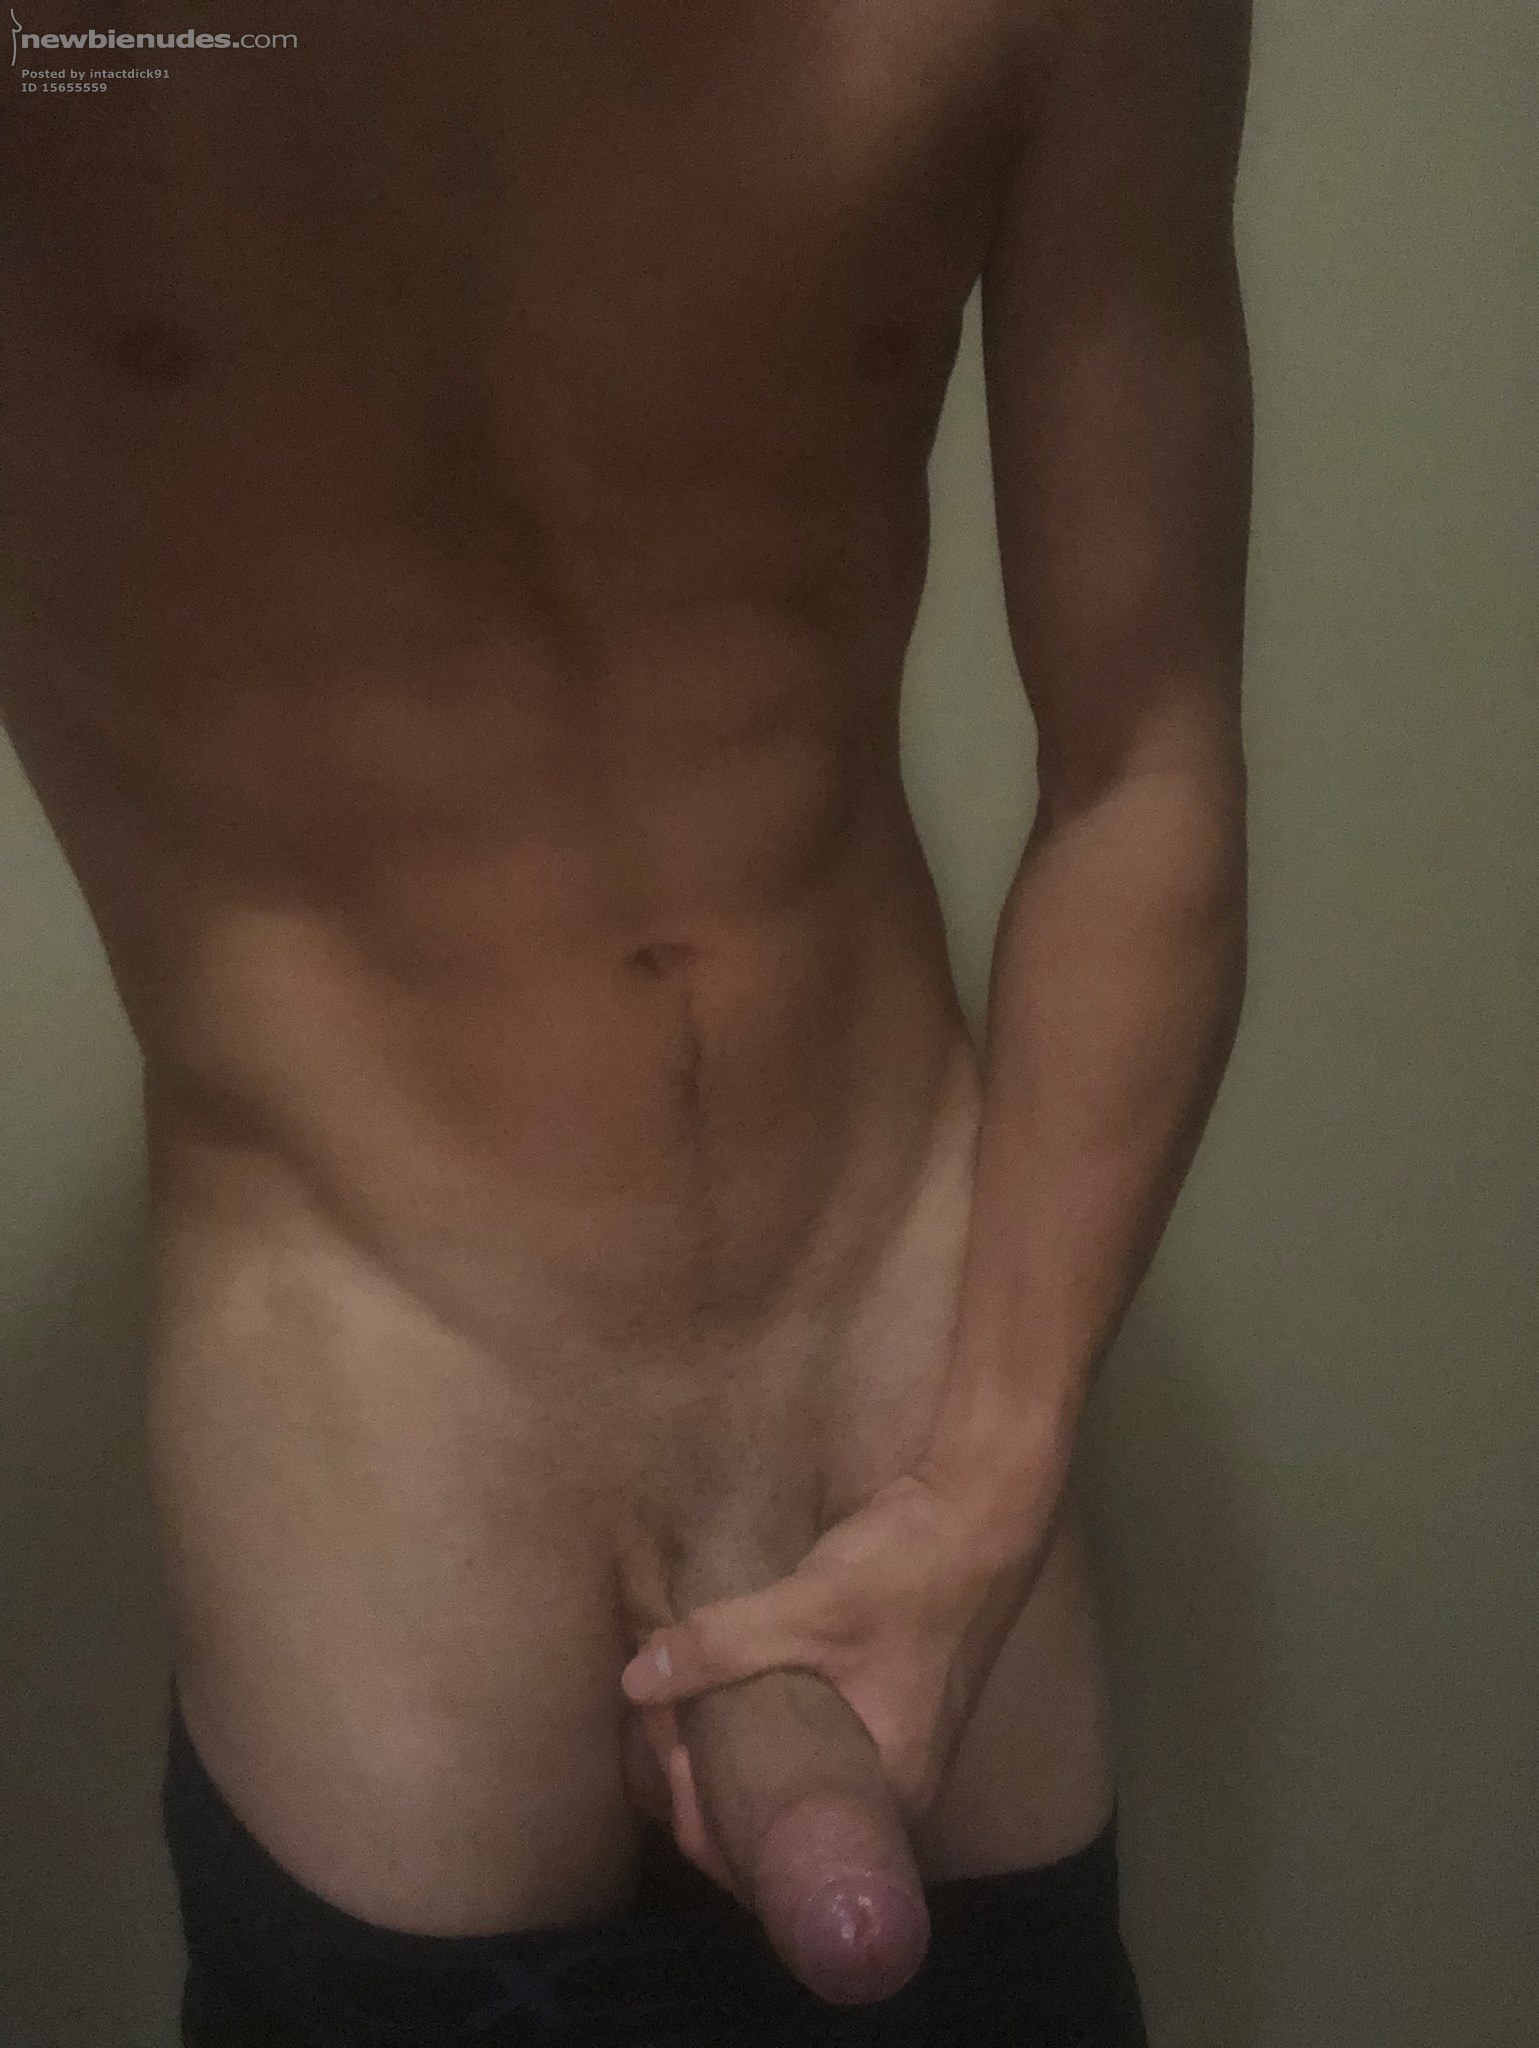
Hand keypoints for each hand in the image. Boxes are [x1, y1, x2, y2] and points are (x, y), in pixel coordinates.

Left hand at [618, 1464, 1057, 1864]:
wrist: (979, 1512)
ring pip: (791, 1779)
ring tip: (673, 1711)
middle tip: (655, 1731)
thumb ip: (724, 1644)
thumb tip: (637, 1680)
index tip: (659, 1756)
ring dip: (731, 1753)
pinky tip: (717, 1690)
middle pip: (779, 1824)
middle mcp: (891, 1791)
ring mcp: (888, 1745)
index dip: (703, 1821)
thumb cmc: (911, 1575)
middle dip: (709, 1787)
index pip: (776, 1863)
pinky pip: (807, 1739)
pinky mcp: (880, 1703)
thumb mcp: (812, 1608)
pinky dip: (759, 1722)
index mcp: (887, 1798)